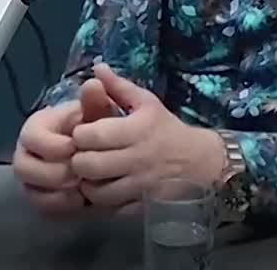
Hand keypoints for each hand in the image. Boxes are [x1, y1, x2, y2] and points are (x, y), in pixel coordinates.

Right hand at [12, 79, 121, 216]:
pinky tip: (80, 201)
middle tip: (77, 174)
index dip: (51, 145)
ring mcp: (32, 177)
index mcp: (37, 127)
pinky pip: (41, 207)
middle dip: (51, 172)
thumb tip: (94, 84)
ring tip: (80, 188)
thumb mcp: (98, 112)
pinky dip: (60, 206)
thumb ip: (94, 101)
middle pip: (22, 167)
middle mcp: (28, 152)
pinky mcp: (41, 196)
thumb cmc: (95, 127)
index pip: (30, 137)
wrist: (103, 151)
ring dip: (55, 191)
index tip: (74, 147)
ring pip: (29, 190)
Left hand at [69, 64, 226, 210]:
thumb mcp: (146, 102)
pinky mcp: (141, 205)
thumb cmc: (165, 128)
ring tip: (90, 174)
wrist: (199, 161)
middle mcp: (138, 158)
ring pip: (97, 191)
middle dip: (78, 159)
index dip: (80, 134)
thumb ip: (118, 86)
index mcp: (137, 129)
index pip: (92, 134)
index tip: (82, 132)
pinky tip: (102, 189)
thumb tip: (96, 67)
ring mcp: (140, 185)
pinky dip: (101, 201)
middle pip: (89, 165)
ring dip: (87, 183)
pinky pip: (111, 208)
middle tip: (82, 155)